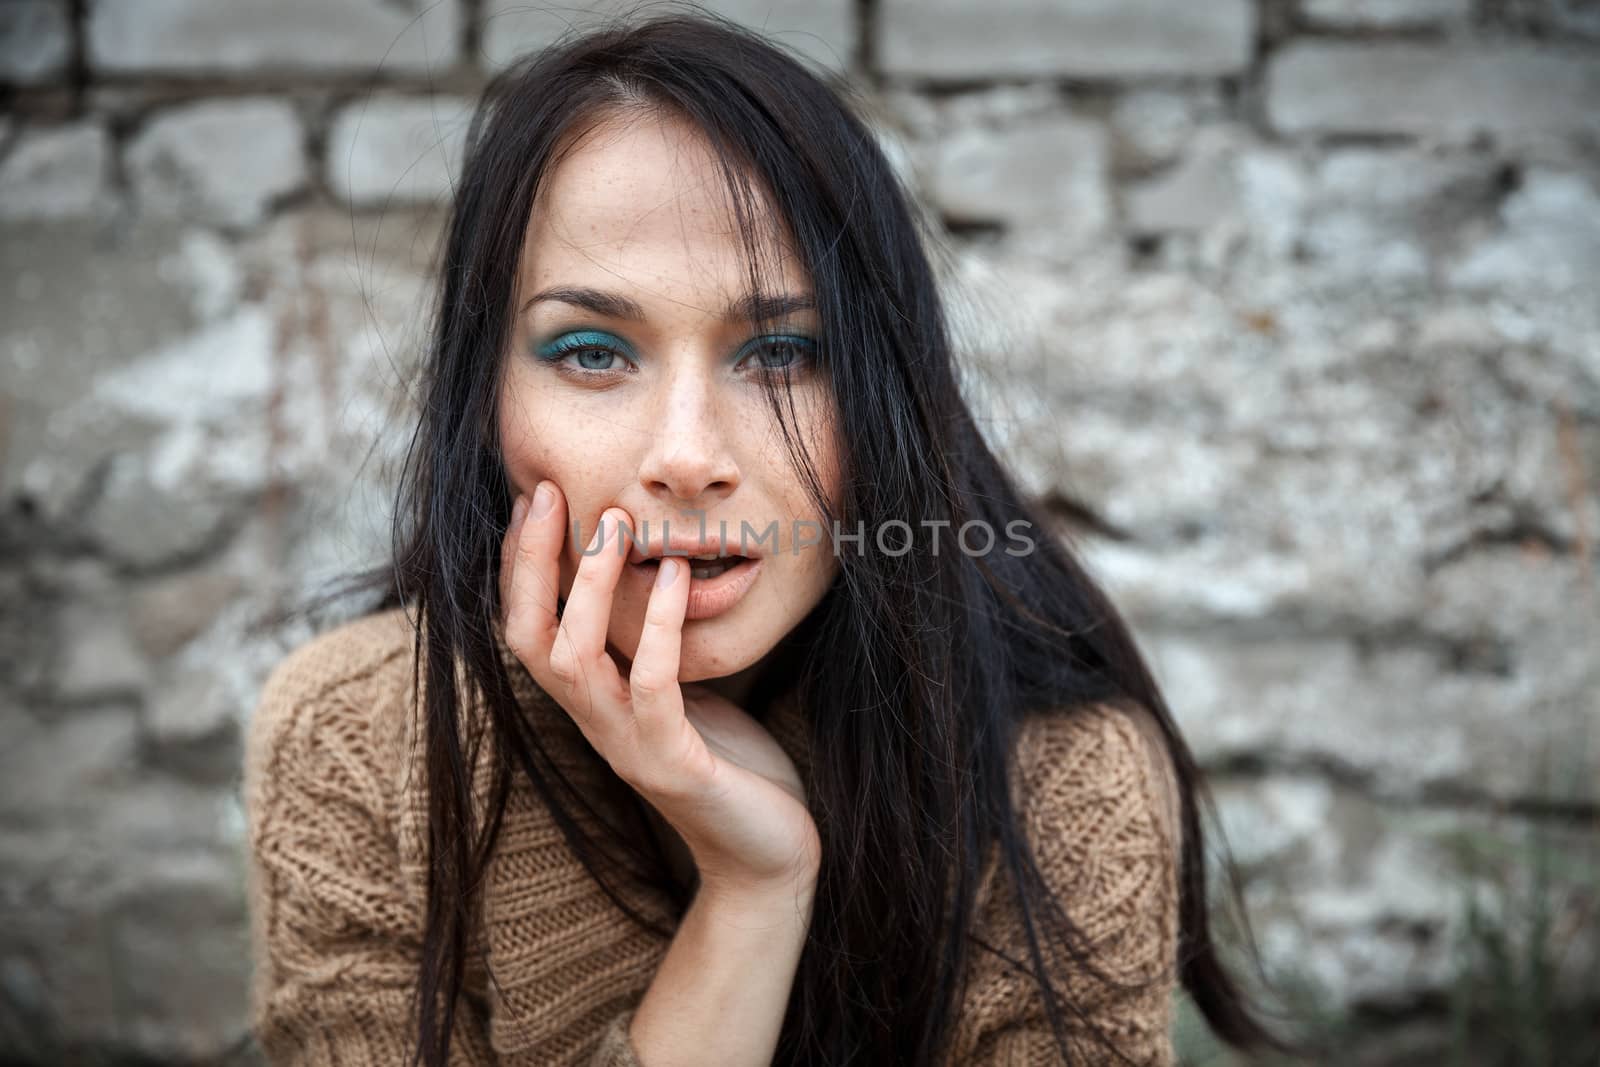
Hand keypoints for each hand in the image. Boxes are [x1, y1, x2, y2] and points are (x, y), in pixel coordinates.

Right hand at [499, 481, 820, 896]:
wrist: (768, 856)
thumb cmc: (732, 765)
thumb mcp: (685, 691)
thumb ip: (654, 646)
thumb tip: (656, 574)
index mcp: (593, 704)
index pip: (528, 628)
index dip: (520, 567)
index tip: (534, 500)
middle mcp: (595, 724)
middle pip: (529, 638)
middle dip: (531, 564)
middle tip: (549, 494)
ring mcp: (627, 746)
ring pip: (573, 660)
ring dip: (585, 588)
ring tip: (615, 524)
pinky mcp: (673, 764)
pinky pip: (649, 687)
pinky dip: (656, 627)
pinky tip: (675, 578)